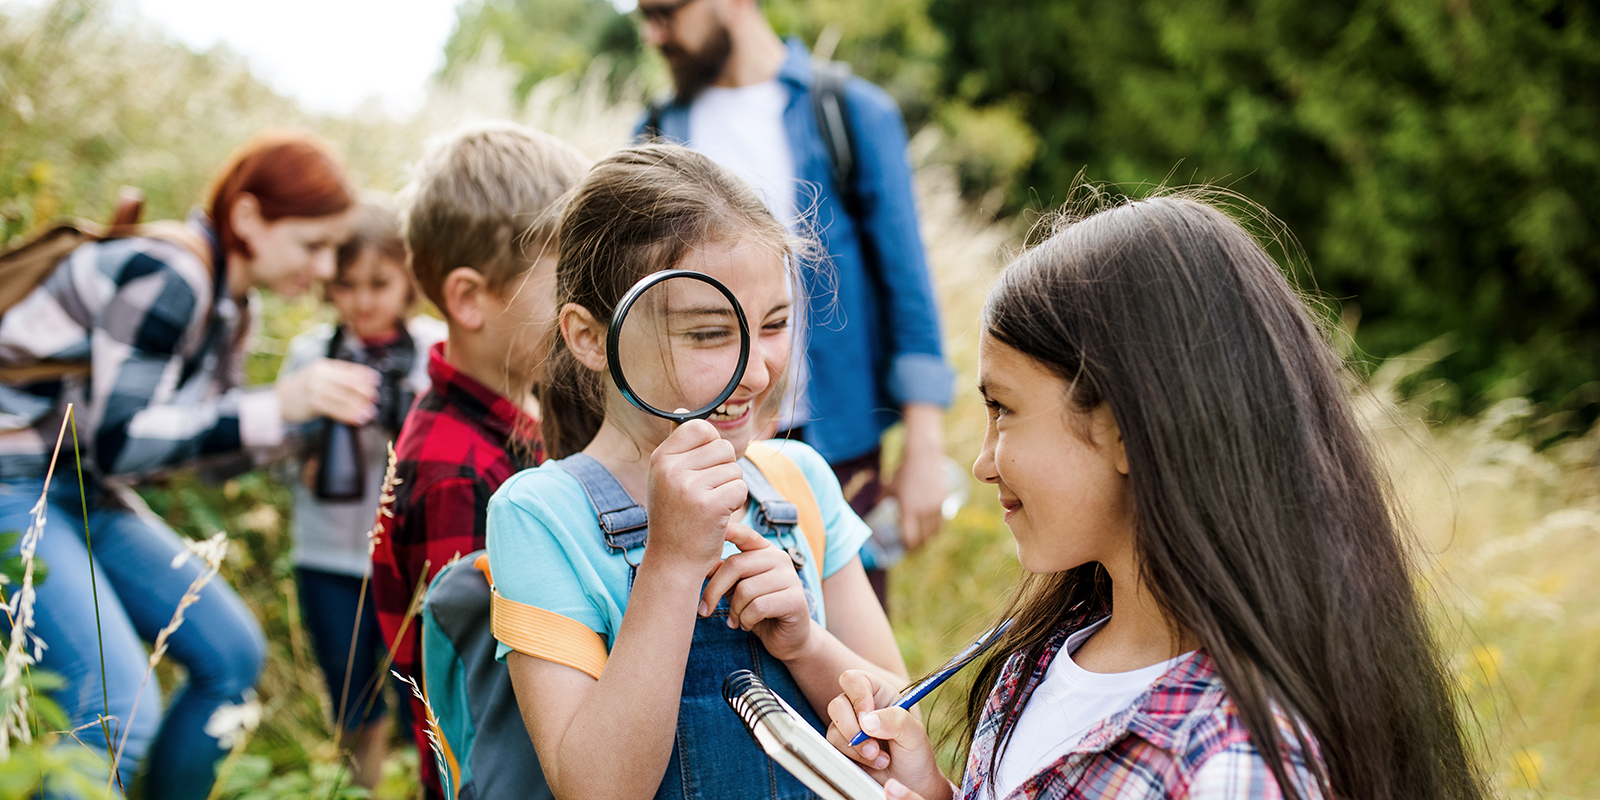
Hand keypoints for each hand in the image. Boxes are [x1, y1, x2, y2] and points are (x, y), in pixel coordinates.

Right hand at [278, 358, 378, 425]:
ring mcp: (315, 388)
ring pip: (344, 397)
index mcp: (323, 366)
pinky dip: (349, 414)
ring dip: (360, 406)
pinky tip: (358, 418)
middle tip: (375, 398)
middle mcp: (320, 375)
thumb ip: (335, 377)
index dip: (365, 375)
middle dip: (365, 391)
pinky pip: (336, 410)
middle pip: (348, 382)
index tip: (376, 381)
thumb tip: (361, 384)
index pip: (349, 368)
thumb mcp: (317, 376)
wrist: (278, 401)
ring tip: (370, 412)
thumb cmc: (301, 390)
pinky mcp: (312, 403)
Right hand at [646, 420, 745, 571]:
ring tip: (710, 507)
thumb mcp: (667, 478)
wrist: (673, 561)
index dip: (711, 446)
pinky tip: (718, 517)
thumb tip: (684, 410)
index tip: (704, 468)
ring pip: (734, 469)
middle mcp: (671, 469)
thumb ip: (678, 445)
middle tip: (706, 494)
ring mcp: (689, 487)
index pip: (700, 427)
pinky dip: (736, 504)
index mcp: (661, 458)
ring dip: (730, 489)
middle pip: (723, 448)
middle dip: (724, 471)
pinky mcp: (710, 505)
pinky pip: (740, 489)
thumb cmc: (675, 517)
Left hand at [701, 523, 812, 659]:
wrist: (788, 638)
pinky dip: (746, 620)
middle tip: (704, 610)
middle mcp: (779, 558)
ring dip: (734, 611)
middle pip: (735, 565)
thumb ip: (723, 573)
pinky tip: (747, 625)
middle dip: (713, 591)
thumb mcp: (736, 588)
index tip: (709, 528)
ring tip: (735, 620)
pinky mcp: (795, 599)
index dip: (729, 530)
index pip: (744, 534)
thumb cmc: (758, 610)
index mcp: (764, 550)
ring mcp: (790, 577)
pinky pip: (758, 607)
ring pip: (745, 590)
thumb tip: (700, 561)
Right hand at [826, 670, 950, 799]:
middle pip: (837, 705)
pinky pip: (833, 748)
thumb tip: (866, 721)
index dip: (857, 697)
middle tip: (874, 747)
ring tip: (880, 758)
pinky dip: (853, 758)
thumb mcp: (914, 734)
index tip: (867, 720)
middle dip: (853, 729)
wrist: (910, 783)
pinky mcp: (841, 746)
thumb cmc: (915, 753)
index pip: (854, 680)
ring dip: (857, 748)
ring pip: (834, 729)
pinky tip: (872, 763)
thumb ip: (895, 720)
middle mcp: (860, 707)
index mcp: (878, 694)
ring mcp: (849, 727)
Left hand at [886, 404, 946, 549]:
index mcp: (908, 510)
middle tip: (913, 549)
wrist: (923, 457)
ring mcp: (935, 506)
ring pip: (934, 532)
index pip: (910, 537)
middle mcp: (923, 511)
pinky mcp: (943, 501)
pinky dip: (937, 529)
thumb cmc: (903, 472)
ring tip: (923, 542)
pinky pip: (942, 522)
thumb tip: (873, 507)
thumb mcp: (888, 486)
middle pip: (923, 538)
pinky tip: (931, 531)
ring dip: (929, 539)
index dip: (908, 547)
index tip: (904, 548)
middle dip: (918, 546)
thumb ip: (881, 499)